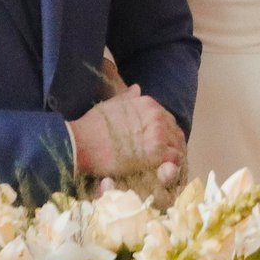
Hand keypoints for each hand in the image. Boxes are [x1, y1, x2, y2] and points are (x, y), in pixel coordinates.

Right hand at [70, 85, 185, 178]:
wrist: (82, 141)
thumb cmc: (93, 124)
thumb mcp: (112, 104)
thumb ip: (128, 97)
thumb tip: (137, 88)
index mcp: (148, 103)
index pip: (168, 119)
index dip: (167, 132)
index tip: (162, 143)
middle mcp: (157, 116)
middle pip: (176, 132)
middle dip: (171, 145)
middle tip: (164, 158)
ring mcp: (157, 133)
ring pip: (177, 146)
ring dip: (172, 156)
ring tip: (164, 167)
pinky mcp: (154, 152)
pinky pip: (173, 159)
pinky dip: (171, 165)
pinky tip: (162, 171)